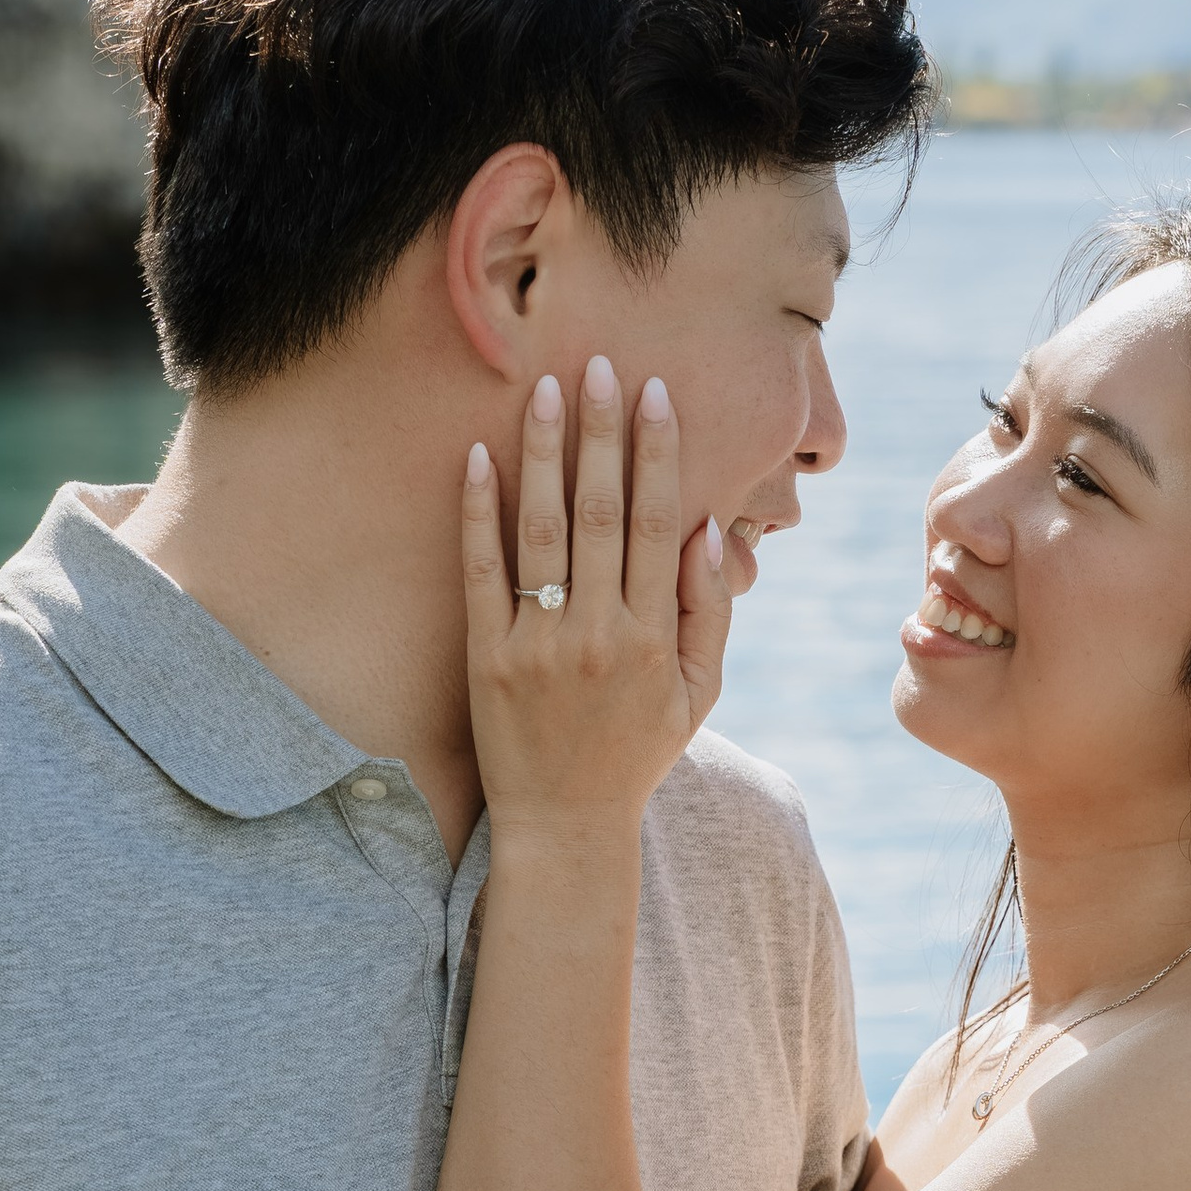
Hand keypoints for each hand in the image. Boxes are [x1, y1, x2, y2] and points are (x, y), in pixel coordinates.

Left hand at [462, 357, 733, 839]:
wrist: (566, 825)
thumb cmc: (638, 752)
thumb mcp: (700, 694)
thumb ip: (710, 613)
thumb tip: (710, 531)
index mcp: (656, 637)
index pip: (660, 524)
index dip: (658, 454)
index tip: (654, 394)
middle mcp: (599, 633)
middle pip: (604, 512)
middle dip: (603, 432)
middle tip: (599, 364)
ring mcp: (538, 643)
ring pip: (544, 530)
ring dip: (544, 454)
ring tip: (543, 390)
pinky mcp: (486, 657)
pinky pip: (482, 572)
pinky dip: (479, 513)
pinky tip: (479, 459)